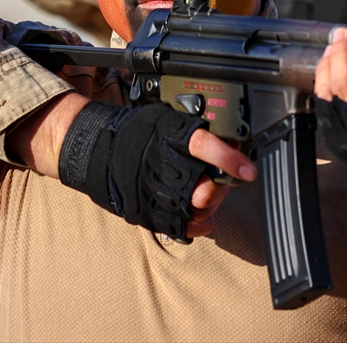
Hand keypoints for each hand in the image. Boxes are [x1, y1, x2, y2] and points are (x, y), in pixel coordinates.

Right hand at [14, 96, 255, 240]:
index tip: (248, 170)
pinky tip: (206, 218)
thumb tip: (230, 141)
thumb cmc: (139, 132)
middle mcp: (161, 166)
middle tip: (225, 181)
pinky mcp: (146, 212)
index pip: (204, 146)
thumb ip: (195, 132)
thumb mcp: (166, 120)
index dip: (228, 158)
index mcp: (170, 137)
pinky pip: (178, 226)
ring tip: (212, 196)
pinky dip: (197, 225)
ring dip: (210, 205)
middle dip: (219, 187)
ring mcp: (153, 192)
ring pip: (193, 208)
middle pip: (203, 185)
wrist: (97, 150)